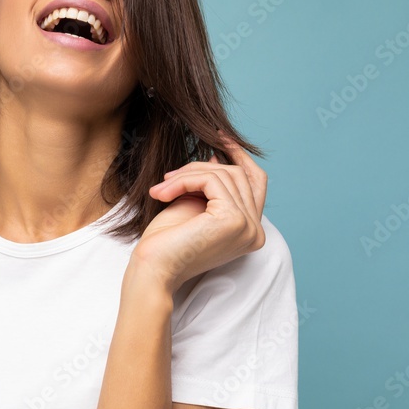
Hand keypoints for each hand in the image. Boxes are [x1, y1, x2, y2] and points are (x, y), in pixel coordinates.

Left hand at [127, 131, 267, 295]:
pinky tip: (163, 193)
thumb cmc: (167, 243)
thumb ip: (212, 187)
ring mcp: (248, 227)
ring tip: (161, 188)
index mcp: (250, 232)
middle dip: (200, 168)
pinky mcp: (233, 219)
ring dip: (186, 175)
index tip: (220, 139)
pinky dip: (184, 180)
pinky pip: (210, 180)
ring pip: (222, 175)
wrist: (152, 269)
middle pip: (237, 175)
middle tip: (170, 175)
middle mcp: (255, 231)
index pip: (255, 183)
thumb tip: (218, 158)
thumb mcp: (195, 207)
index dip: (240, 157)